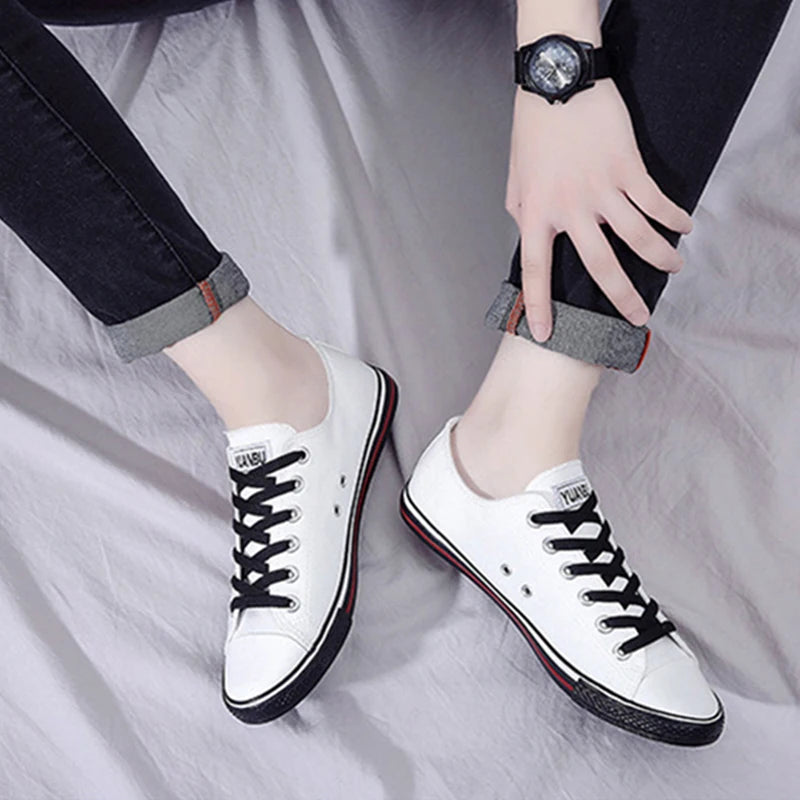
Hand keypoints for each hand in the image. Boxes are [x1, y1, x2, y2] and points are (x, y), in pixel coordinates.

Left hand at [505, 79, 692, 340]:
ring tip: (674, 267)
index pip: (536, 271)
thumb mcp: (515, 182)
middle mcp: (570, 208)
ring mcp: (601, 188)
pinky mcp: (627, 166)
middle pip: (600, 266)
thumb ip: (524, 215)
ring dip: (660, 256)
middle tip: (639, 318)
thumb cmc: (532, 133)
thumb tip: (532, 237)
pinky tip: (685, 225)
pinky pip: (654, 200)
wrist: (557, 83)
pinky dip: (673, 216)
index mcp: (537, 214)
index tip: (547, 336)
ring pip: (637, 236)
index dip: (539, 306)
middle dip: (623, 297)